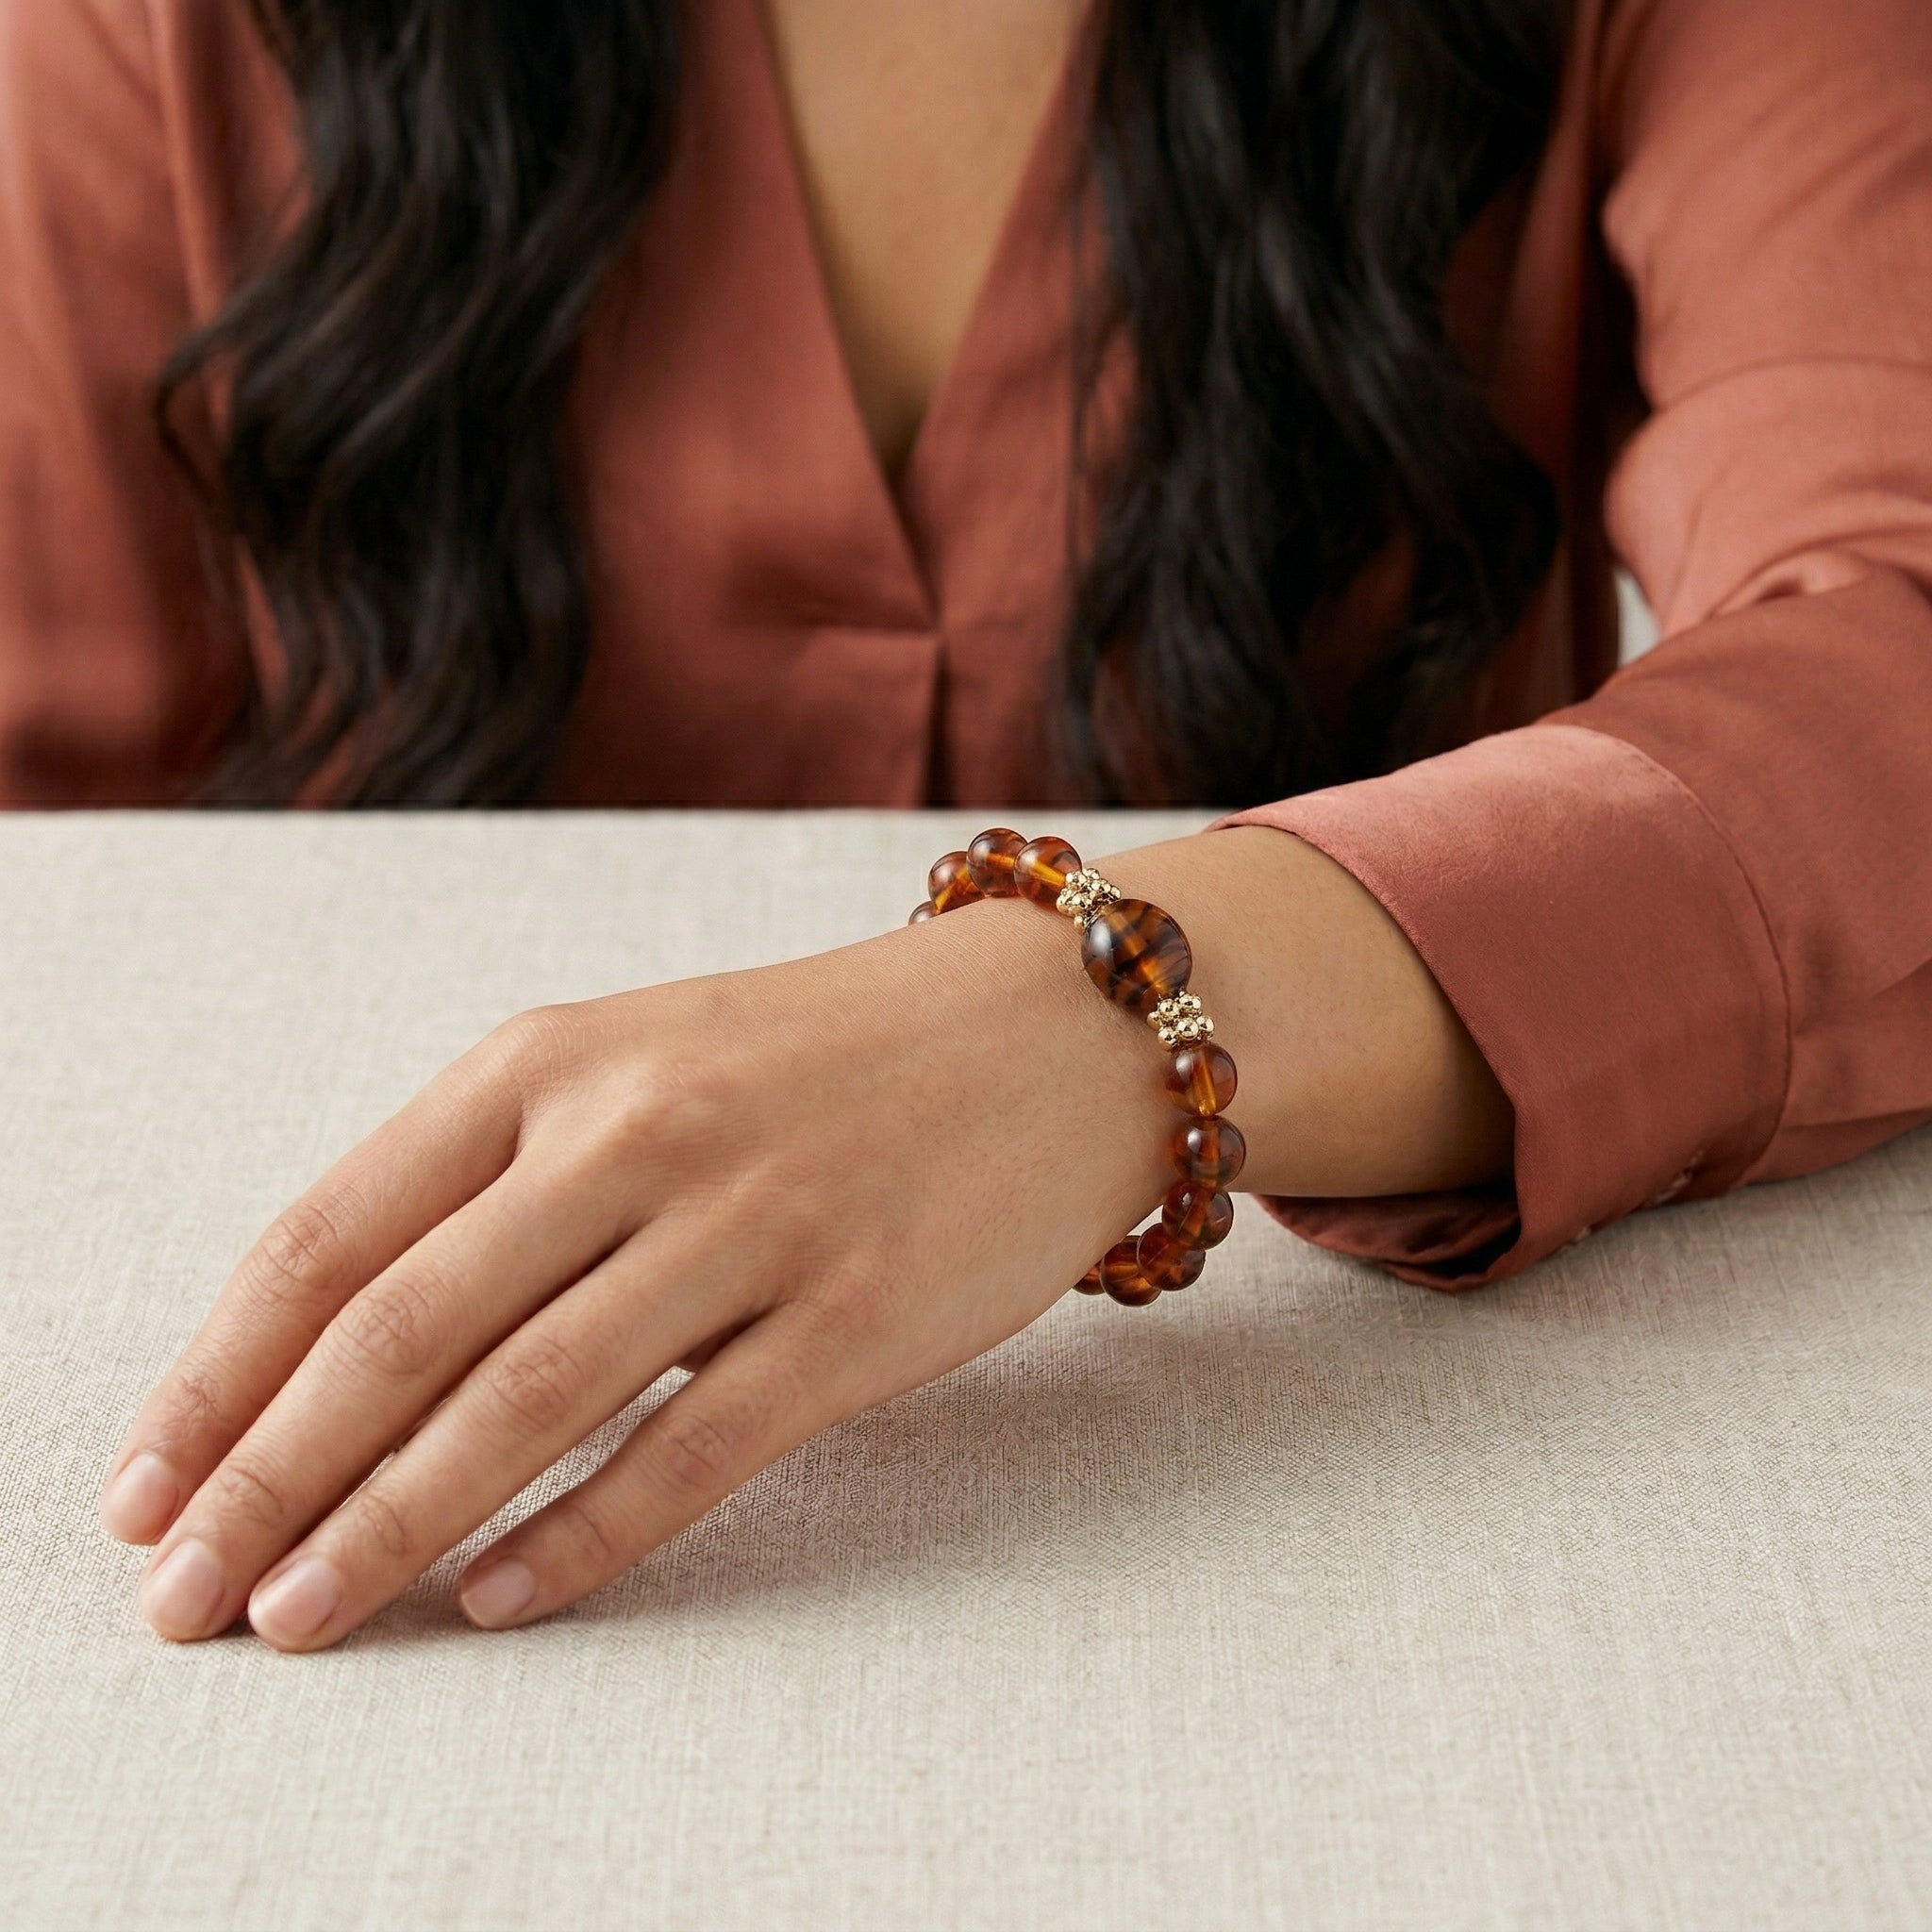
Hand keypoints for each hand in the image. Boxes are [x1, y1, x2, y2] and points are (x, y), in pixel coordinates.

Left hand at [98, 889, 1175, 1649]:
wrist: (1054, 1026)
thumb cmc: (824, 1057)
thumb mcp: (640, 1057)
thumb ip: (499, 1172)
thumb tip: (339, 1350)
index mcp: (554, 1057)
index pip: (334, 1230)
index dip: (221, 1373)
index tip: (146, 1484)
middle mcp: (639, 1128)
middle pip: (404, 1331)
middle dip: (272, 1477)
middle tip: (187, 1597)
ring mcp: (755, 1220)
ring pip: (526, 1399)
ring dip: (391, 1525)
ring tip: (302, 1616)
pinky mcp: (857, 1314)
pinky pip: (687, 1449)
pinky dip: (577, 1537)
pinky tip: (497, 1597)